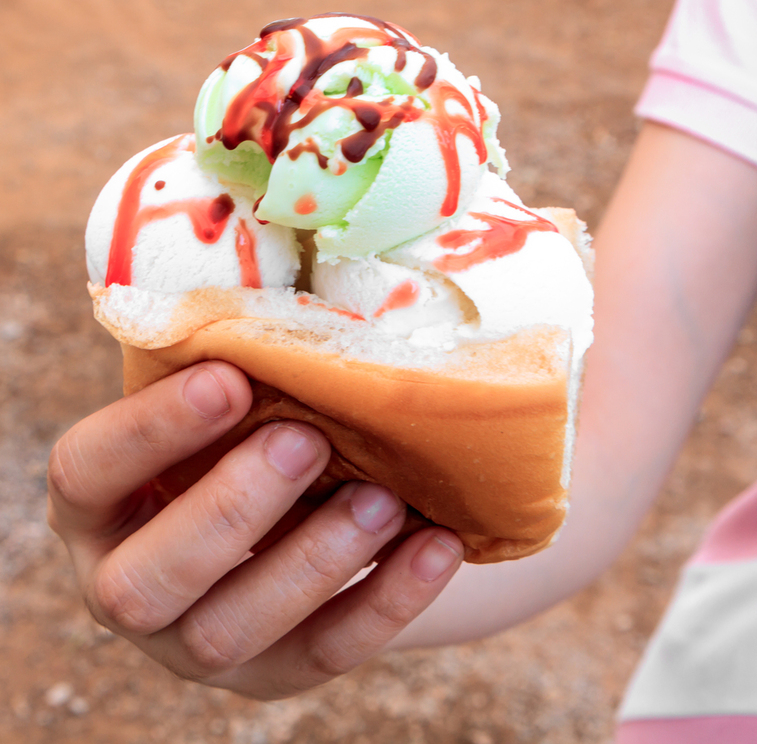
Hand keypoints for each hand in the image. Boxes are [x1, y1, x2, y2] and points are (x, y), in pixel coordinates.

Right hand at [47, 361, 463, 699]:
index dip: (150, 430)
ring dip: (313, 560)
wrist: (289, 518)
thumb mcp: (224, 412)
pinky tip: (436, 544)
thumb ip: (235, 378)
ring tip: (382, 499)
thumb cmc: (245, 442)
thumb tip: (298, 314)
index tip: (230, 378)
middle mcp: (127, 584)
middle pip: (148, 579)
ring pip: (231, 629)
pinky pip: (323, 652)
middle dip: (232, 508)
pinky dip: (386, 599)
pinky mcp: (270, 673)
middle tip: (306, 440)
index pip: (88, 472)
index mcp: (102, 505)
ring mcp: (193, 644)